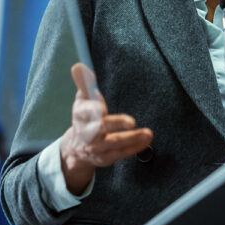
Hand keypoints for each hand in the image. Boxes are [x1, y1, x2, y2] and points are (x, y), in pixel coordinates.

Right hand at [59, 63, 152, 194]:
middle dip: (116, 124)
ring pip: (115, 143)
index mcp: (81, 115)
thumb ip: (84, 83)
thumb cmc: (84, 118)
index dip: (93, 109)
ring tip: (148, 133)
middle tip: (131, 121)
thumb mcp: (82, 99)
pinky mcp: (106, 158)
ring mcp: (97, 147)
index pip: (85, 111)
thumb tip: (78, 66)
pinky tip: (147, 140)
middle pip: (101, 128)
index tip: (101, 108)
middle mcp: (87, 132)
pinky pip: (122, 153)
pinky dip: (135, 147)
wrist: (76, 148)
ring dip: (132, 138)